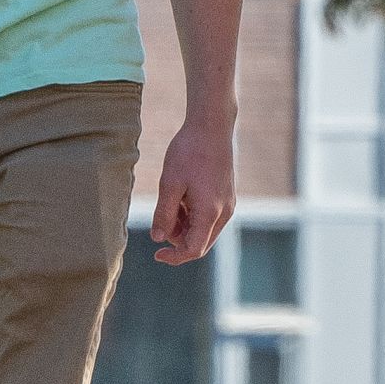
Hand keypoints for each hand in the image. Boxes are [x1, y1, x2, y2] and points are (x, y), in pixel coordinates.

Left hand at [150, 117, 235, 263]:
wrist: (212, 126)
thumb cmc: (189, 152)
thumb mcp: (169, 183)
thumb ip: (164, 214)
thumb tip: (157, 239)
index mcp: (210, 212)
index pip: (194, 250)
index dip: (174, 257)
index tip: (156, 254)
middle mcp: (224, 212)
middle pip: (200, 243)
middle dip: (178, 239)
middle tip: (161, 219)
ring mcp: (228, 204)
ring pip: (204, 230)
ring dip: (185, 226)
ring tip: (171, 201)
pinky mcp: (227, 196)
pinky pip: (210, 217)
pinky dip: (193, 216)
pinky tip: (182, 197)